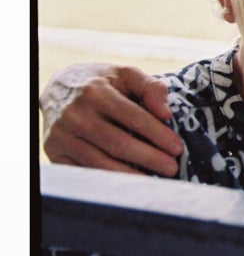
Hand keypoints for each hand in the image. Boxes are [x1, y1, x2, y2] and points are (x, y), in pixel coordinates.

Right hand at [40, 63, 181, 175]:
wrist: (56, 88)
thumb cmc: (100, 81)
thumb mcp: (125, 73)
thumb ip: (150, 87)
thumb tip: (166, 113)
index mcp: (95, 91)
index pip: (133, 117)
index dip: (158, 134)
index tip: (176, 148)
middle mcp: (75, 115)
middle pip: (118, 144)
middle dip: (149, 158)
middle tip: (171, 168)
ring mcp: (61, 136)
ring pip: (100, 162)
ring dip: (130, 175)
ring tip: (154, 179)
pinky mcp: (54, 152)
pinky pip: (83, 171)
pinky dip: (107, 179)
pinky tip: (127, 182)